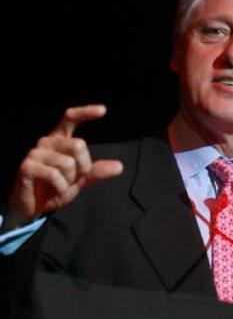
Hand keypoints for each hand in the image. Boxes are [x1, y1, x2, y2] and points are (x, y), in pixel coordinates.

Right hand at [4, 104, 122, 229]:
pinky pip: (54, 175)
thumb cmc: (55, 188)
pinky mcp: (27, 167)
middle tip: (71, 180)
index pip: (70, 118)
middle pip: (78, 145)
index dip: (85, 112)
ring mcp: (35, 153)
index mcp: (59, 139)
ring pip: (67, 163)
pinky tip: (52, 191)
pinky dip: (59, 187)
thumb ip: (96, 171)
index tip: (103, 110)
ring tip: (59, 187)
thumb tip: (119, 166)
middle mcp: (47, 141)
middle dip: (82, 167)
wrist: (33, 208)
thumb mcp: (79, 180)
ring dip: (69, 181)